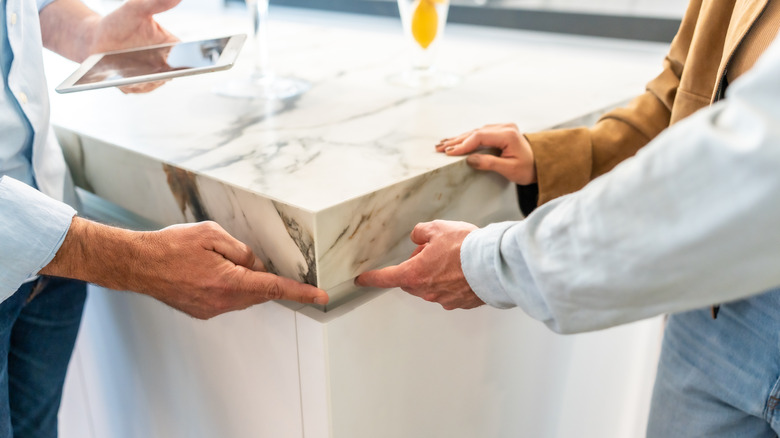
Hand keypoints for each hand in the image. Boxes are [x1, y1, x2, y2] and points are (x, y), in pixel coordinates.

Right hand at [42, 218, 328, 318]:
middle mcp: (222, 301)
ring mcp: (211, 309)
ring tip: (220, 261)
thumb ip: (241, 251)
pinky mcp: (201, 311)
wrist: (135, 264)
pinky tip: (213, 272)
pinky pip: (228, 300)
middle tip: (256, 262)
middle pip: (260, 292)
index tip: (320, 297)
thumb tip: (257, 264)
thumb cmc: (169, 246)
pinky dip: (231, 287)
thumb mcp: (211, 235)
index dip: (301, 292)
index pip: (274, 287)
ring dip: (246, 282)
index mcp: (228, 281)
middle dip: (267, 279)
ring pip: (244, 297)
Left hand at [89, 0, 180, 92]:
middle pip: (171, 73)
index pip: (186, 56)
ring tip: (140, 71)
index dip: (189, 60)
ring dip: (148, 79)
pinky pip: (138, 88)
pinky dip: (134, 84)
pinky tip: (128, 77)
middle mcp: (163, 65)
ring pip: (155, 83)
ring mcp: (150, 78)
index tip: (184, 58)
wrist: (94, 38)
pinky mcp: (135, 86)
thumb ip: (157, 4)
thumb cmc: (118, 22)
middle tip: (159, 67)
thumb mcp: (137, 9)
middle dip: (166, 71)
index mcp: (170, 47)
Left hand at [355, 220, 483, 309]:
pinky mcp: (462, 303)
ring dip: (436, 274)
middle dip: (416, 267)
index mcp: (415, 274)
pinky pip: (450, 292)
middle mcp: (427, 291)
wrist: (494, 264)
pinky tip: (465, 270)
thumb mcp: (438, 229)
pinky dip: (453, 282)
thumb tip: (419, 237)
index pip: (386, 278)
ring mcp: (445, 300)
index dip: (372, 278)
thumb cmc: (467, 248)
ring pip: (432, 286)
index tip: (362, 280)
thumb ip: (421, 233)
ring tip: (454, 257)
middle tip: (431, 251)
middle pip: (411, 281)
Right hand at [436, 123, 536, 184]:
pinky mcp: (500, 131)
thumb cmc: (527, 169)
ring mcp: (503, 128)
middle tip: (439, 148)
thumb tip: (470, 160)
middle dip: (456, 141)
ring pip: (476, 132)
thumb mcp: (509, 169)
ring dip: (459, 138)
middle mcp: (505, 127)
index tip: (449, 153)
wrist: (541, 164)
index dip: (463, 144)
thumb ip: (490, 163)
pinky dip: (467, 138)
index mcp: (508, 135)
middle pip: (475, 132)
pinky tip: (456, 140)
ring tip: (443, 145)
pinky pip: (480, 133)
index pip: (480, 136)